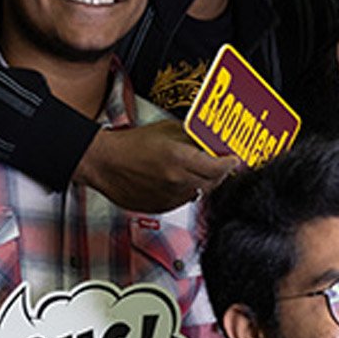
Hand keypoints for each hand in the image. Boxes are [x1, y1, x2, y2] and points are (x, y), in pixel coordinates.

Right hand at [76, 120, 240, 213]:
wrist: (104, 163)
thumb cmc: (130, 144)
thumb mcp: (166, 130)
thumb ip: (192, 138)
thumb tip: (211, 141)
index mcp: (179, 159)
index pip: (219, 167)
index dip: (230, 164)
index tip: (234, 159)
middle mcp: (176, 181)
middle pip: (213, 183)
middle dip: (220, 173)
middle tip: (222, 164)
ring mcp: (168, 197)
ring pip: (199, 193)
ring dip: (203, 182)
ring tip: (197, 170)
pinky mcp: (161, 207)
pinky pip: (183, 201)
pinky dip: (186, 191)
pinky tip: (178, 179)